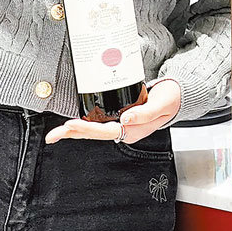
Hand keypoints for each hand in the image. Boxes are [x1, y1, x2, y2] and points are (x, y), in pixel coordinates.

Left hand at [45, 79, 181, 145]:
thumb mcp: (162, 103)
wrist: (177, 96)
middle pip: (95, 134)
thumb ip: (145, 113)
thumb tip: (126, 119)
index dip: (87, 128)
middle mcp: (125, 130)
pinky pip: (97, 123)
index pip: (106, 131)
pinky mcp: (119, 118)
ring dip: (74, 132)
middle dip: (73, 133)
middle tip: (55, 133)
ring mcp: (121, 125)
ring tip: (56, 134)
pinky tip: (71, 125)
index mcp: (134, 130)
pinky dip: (83, 124)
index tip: (71, 124)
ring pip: (93, 131)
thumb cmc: (171, 99)